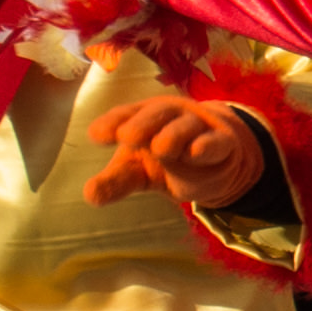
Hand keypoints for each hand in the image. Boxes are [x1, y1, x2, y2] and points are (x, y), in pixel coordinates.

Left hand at [81, 96, 268, 212]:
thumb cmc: (166, 159)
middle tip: (127, 138)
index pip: (126, 115)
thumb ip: (116, 181)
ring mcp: (198, 126)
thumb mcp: (138, 172)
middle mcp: (169, 116)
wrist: (215, 162)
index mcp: (143, 117)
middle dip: (141, 125)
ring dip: (173, 135)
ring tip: (161, 149)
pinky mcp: (222, 142)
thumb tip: (90, 196)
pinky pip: (215, 141)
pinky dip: (207, 145)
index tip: (97, 136)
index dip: (112, 122)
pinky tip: (196, 152)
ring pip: (185, 126)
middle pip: (155, 114)